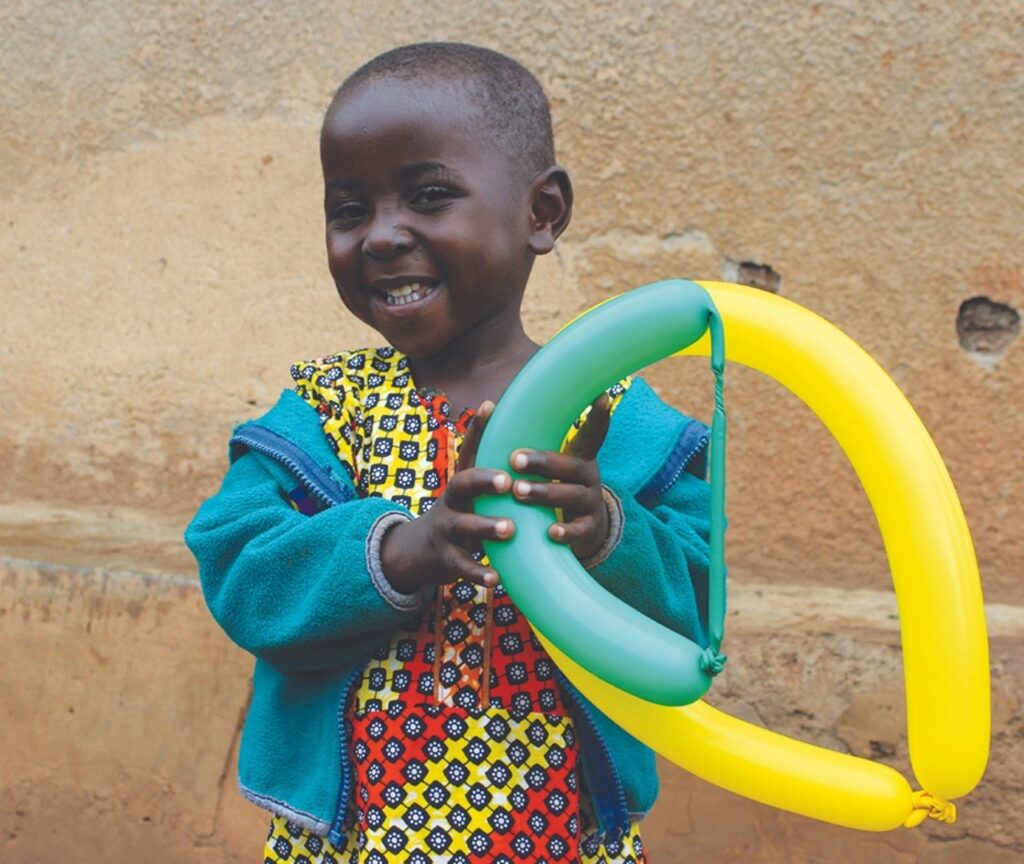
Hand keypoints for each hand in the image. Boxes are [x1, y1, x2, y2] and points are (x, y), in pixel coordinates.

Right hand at [380, 401, 514, 592]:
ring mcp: (445, 530)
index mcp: (461, 483)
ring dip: (486, 527)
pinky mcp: (445, 559)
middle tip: (506, 480)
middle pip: (462, 485)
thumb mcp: (467, 491)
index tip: (491, 407)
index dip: (478, 429)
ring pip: (463, 527)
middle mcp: (451, 502)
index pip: (468, 450)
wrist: (415, 551)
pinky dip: (479, 573)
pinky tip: (496, 579)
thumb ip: (487, 467)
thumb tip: (502, 419)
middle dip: (483, 481)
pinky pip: (462, 566)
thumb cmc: (456, 514)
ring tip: (509, 529)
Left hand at [509, 393, 611, 561]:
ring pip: (571, 495)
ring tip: (518, 491)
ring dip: (544, 492)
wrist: (582, 531)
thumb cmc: (556, 489)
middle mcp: (588, 477)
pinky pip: (579, 529)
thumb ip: (536, 448)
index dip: (598, 417)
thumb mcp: (554, 469)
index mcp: (578, 458)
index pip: (590, 435)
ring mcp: (590, 503)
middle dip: (542, 462)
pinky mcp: (589, 529)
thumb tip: (496, 411)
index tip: (602, 397)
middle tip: (515, 459)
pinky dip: (565, 531)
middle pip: (570, 466)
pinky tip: (550, 532)